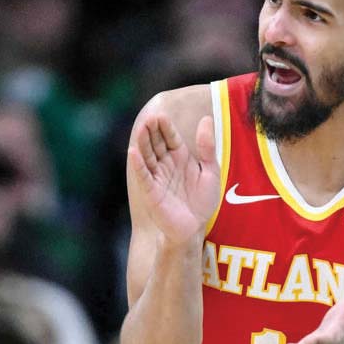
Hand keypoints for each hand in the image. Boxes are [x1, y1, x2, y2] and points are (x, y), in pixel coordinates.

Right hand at [127, 114, 218, 243]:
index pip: (170, 136)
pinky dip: (138, 164)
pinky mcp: (151, 192)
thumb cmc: (201, 201)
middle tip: (149, 118)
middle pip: (156, 143)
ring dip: (143, 142)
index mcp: (179, 156)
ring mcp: (157, 177)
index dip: (165, 126)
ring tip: (141, 128)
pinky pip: (143, 176)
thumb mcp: (210, 171)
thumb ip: (207, 147)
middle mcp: (165, 164)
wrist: (194, 228)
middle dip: (152, 130)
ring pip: (147, 156)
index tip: (161, 115)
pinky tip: (133, 152)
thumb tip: (206, 119)